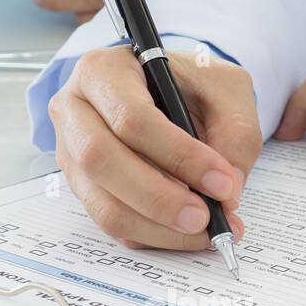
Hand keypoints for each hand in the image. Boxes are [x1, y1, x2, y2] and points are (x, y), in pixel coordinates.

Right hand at [49, 48, 261, 249]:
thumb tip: (227, 192)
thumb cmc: (189, 82)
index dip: (178, 155)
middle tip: (206, 217)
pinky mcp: (79, 185)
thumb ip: (235, 133)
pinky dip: (152, 234)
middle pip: (101, 161)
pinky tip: (186, 231)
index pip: (131, 118)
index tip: (222, 182)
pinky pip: (110, 220)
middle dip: (159, 198)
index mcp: (103, 70)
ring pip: (102, 202)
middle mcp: (73, 109)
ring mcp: (69, 151)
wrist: (165, 89)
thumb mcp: (225, 87)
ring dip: (157, 226)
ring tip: (204, 230)